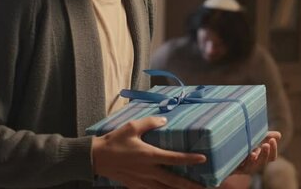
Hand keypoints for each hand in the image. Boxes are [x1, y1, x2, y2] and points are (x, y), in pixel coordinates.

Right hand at [92, 116, 206, 188]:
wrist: (96, 158)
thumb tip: (164, 120)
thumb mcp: (132, 127)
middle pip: (174, 181)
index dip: (190, 159)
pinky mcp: (135, 186)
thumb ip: (150, 123)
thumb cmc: (114, 141)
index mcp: (150, 155)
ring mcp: (142, 181)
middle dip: (190, 185)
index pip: (174, 158)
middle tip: (204, 187)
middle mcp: (149, 171)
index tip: (203, 159)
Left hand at [232, 131, 280, 174]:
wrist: (225, 149)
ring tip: (253, 153)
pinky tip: (243, 156)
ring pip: (251, 167)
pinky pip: (238, 167)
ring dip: (253, 160)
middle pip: (262, 163)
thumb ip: (266, 136)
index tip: (273, 140)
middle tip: (266, 145)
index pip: (271, 157)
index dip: (273, 150)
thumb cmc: (243, 142)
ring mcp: (244, 168)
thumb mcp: (255, 138)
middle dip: (264, 154)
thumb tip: (279, 135)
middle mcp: (254, 165)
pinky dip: (242, 162)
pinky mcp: (233, 168)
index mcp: (260, 158)